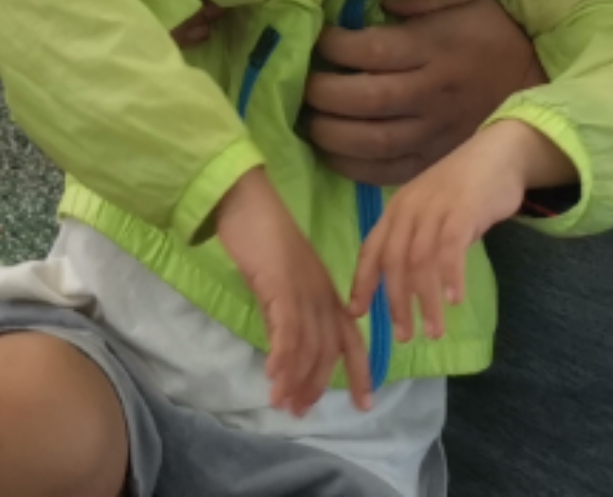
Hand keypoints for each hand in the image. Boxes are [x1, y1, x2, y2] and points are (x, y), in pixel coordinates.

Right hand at [211, 169, 369, 414]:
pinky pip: (287, 329)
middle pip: (329, 350)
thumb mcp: (279, 282)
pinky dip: (283, 356)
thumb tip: (282, 349)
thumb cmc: (262, 236)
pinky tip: (273, 376)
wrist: (247, 201)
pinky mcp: (281, 286)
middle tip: (299, 412)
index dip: (360, 373)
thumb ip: (284, 313)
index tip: (364, 404)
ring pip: (309, 346)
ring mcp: (304, 290)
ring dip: (296, 379)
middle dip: (317, 385)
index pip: (351, 340)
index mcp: (328, 293)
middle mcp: (322, 295)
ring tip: (282, 403)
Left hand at [303, 0, 544, 187]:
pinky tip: (329, 153)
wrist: (535, 81)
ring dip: (331, 134)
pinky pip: (391, 171)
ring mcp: (435, 132)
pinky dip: (354, 167)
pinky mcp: (437, 158)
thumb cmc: (489, 32)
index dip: (335, 46)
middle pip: (368, 100)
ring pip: (375, 142)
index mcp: (434, 49)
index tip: (315, 37)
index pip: (374, 51)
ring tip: (305, 119)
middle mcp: (432, 93)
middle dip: (324, 93)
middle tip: (300, 83)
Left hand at [349, 119, 549, 347]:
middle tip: (402, 335)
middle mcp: (409, 209)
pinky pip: (450, 247)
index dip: (361, 281)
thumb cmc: (462, 189)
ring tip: (432, 331)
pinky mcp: (463, 210)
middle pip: (394, 260)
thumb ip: (417, 241)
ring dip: (425, 300)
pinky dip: (450, 276)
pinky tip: (454, 301)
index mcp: (397, 210)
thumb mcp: (430, 213)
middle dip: (395, 301)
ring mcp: (435, 208)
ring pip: (421, 261)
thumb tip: (406, 285)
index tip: (355, 313)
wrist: (497, 154)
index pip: (371, 249)